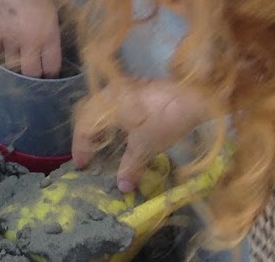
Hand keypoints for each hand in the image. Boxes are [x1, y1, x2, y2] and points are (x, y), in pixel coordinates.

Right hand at [0, 0, 63, 77]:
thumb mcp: (49, 10)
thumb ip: (49, 34)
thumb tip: (48, 52)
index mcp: (48, 34)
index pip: (51, 67)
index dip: (51, 73)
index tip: (49, 74)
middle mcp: (29, 41)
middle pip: (32, 74)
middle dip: (34, 76)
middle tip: (34, 73)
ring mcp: (9, 40)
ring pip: (13, 65)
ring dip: (17, 64)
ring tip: (20, 59)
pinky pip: (0, 50)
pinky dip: (4, 48)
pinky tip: (7, 38)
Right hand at [72, 79, 212, 191]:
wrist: (193, 97)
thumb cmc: (164, 121)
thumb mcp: (146, 147)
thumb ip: (130, 166)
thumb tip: (122, 188)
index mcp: (106, 104)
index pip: (84, 127)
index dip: (81, 148)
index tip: (82, 166)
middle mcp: (110, 91)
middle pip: (89, 114)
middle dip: (87, 136)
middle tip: (89, 156)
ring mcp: (124, 86)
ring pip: (101, 107)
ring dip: (100, 127)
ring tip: (103, 146)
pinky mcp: (137, 87)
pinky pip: (114, 103)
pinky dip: (112, 119)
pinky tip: (122, 132)